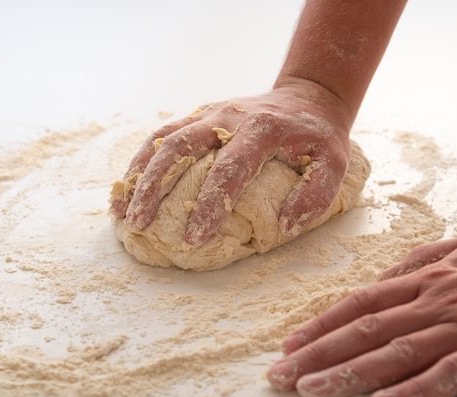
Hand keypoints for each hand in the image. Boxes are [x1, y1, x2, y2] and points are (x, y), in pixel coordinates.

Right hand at [111, 82, 352, 245]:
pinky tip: (128, 187)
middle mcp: (227, 117)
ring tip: (122, 211)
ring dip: (139, 175)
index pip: (228, 170)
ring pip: (163, 140)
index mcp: (261, 130)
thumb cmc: (319, 137)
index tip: (193, 239)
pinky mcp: (199, 115)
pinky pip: (162, 135)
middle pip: (179, 148)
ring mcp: (209, 113)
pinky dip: (141, 161)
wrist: (307, 97)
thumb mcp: (334, 164)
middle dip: (155, 189)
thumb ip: (314, 196)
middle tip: (139, 226)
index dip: (209, 206)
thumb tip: (283, 226)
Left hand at [267, 235, 456, 396]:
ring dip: (349, 372)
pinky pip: (447, 376)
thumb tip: (380, 279)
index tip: (290, 342)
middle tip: (281, 374)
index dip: (322, 323)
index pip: (360, 301)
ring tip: (311, 389)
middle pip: (365, 328)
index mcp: (425, 278)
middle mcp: (434, 301)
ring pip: (395, 352)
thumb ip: (418, 263)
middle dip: (319, 352)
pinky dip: (412, 391)